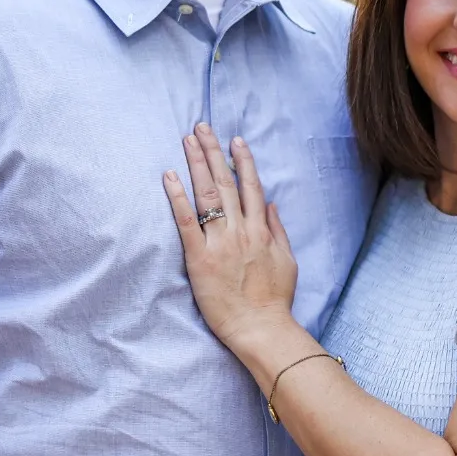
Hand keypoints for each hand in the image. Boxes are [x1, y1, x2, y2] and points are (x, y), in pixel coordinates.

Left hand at [164, 124, 300, 353]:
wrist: (262, 328)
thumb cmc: (275, 300)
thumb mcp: (287, 261)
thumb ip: (278, 231)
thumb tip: (271, 205)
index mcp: (261, 231)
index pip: (251, 187)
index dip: (242, 161)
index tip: (235, 140)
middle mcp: (241, 230)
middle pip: (225, 183)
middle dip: (213, 152)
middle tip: (201, 127)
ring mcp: (220, 243)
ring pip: (207, 195)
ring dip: (196, 164)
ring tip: (187, 140)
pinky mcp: (199, 258)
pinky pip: (186, 222)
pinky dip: (177, 197)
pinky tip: (169, 176)